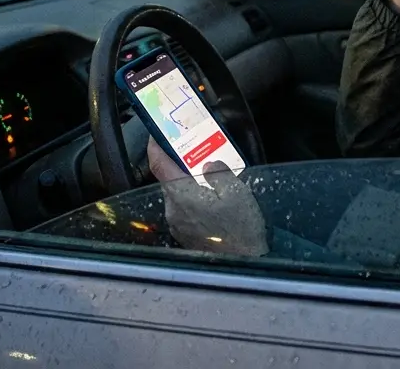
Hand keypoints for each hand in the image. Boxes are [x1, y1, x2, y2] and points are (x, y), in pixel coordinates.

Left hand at [147, 138, 268, 255]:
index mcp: (181, 194)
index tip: (156, 134)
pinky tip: (211, 201)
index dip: (154, 145)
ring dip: (188, 184)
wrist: (245, 266)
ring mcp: (177, 224)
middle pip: (168, 179)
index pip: (158, 163)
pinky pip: (184, 211)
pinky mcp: (185, 236)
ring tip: (208, 178)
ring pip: (177, 196)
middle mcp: (173, 209)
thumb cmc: (241, 229)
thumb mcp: (236, 192)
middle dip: (179, 165)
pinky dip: (192, 201)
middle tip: (194, 153)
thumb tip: (208, 164)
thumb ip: (219, 172)